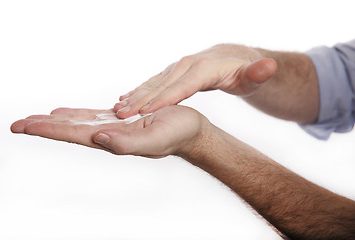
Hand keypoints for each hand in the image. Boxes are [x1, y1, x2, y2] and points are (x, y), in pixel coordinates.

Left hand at [11, 106, 208, 157]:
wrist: (190, 131)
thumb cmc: (177, 134)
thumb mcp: (155, 138)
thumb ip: (127, 142)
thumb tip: (99, 138)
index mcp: (113, 140)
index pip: (73, 135)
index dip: (48, 130)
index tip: (24, 127)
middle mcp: (109, 135)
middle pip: (69, 130)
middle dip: (43, 126)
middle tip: (17, 124)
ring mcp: (114, 127)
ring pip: (78, 123)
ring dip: (56, 121)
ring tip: (36, 119)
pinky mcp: (122, 119)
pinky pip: (92, 116)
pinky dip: (76, 114)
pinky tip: (65, 113)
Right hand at [114, 44, 276, 117]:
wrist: (232, 57)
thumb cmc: (242, 71)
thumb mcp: (253, 74)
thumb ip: (258, 73)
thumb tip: (268, 66)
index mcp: (203, 69)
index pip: (181, 86)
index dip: (163, 99)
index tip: (145, 112)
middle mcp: (186, 66)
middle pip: (161, 85)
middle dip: (141, 100)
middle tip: (120, 115)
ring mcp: (177, 69)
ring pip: (153, 83)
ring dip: (135, 96)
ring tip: (117, 109)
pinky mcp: (172, 73)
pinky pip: (153, 83)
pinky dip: (139, 92)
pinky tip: (125, 100)